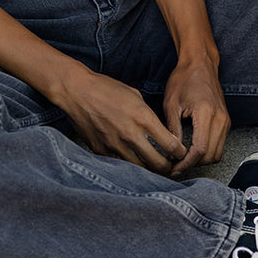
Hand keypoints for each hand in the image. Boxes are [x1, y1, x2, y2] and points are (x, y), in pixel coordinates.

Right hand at [58, 68, 187, 174]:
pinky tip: (131, 161)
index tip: (180, 154)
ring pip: (140, 169)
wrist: (77, 91)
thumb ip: (148, 116)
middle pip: (158, 164)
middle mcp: (131, 134)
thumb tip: (159, 132)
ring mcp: (115, 145)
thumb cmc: (106, 89)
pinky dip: (128, 164)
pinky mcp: (101, 151)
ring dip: (149, 169)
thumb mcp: (135, 96)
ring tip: (153, 167)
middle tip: (170, 167)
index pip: (171, 145)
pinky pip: (120, 164)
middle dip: (168, 168)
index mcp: (143, 118)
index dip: (180, 153)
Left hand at [163, 53, 230, 175]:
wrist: (200, 64)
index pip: (200, 150)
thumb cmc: (183, 79)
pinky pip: (219, 144)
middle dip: (193, 164)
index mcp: (206, 113)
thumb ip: (173, 130)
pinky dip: (207, 152)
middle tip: (175, 166)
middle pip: (211, 156)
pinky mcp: (226, 121)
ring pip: (217, 153)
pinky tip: (192, 150)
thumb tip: (171, 153)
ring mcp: (226, 121)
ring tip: (182, 159)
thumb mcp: (171, 104)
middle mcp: (220, 119)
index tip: (174, 168)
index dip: (186, 163)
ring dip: (201, 160)